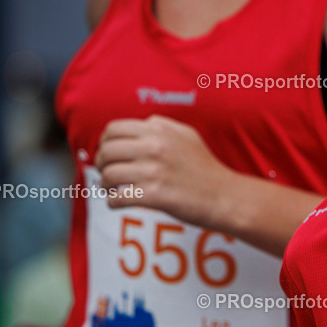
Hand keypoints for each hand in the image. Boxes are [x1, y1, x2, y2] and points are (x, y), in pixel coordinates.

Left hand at [95, 115, 233, 228]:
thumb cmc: (206, 169)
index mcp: (160, 131)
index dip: (104, 142)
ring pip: (108, 176)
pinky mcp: (154, 196)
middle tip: (108, 173)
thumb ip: (163, 126)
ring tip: (113, 190)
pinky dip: (113, 202)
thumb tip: (140, 124)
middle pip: (106, 152)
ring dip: (106, 186)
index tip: (108, 154)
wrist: (224, 196)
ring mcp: (153, 172)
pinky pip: (117, 198)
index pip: (114, 129)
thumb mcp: (188, 136)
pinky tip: (120, 203)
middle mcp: (155, 148)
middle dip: (101, 164)